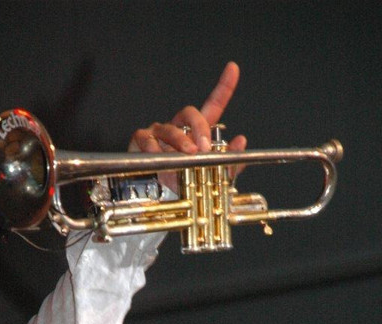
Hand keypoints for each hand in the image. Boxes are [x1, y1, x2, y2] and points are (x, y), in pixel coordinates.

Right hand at [128, 62, 246, 189]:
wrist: (159, 196)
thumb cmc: (182, 182)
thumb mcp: (209, 175)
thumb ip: (228, 161)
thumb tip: (240, 141)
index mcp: (196, 133)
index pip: (213, 106)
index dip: (223, 87)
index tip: (233, 69)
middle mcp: (178, 127)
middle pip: (190, 113)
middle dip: (199, 128)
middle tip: (205, 148)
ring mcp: (159, 133)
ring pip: (169, 129)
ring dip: (180, 141)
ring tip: (188, 154)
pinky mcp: (141, 141)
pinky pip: (146, 139)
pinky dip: (153, 148)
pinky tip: (160, 156)